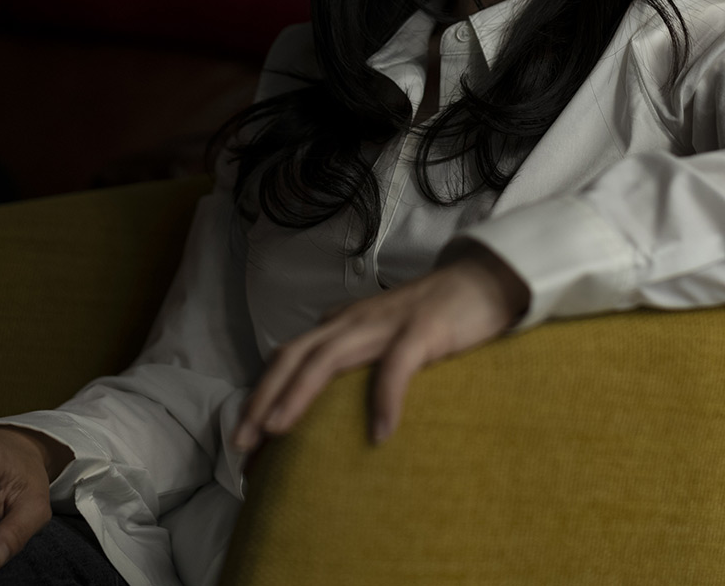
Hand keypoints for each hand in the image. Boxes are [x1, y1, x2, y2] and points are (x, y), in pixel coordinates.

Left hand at [233, 244, 529, 450]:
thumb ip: (354, 359)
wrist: (483, 280)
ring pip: (328, 357)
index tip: (243, 442)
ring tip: (278, 432)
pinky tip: (380, 434)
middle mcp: (352, 320)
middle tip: (240, 443)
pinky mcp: (422, 330)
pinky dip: (384, 399)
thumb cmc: (431, 317)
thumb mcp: (380, 336)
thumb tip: (324, 402)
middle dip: (262, 398)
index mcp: (340, 324)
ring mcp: (385, 323)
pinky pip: (396, 366)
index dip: (260, 395)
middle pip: (293, 355)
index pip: (287, 358)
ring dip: (298, 394)